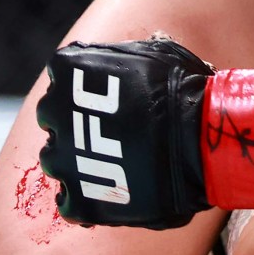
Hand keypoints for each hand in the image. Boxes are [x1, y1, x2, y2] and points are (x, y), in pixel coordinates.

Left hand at [34, 38, 211, 228]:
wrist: (200, 139)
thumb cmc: (183, 89)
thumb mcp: (153, 52)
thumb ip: (123, 58)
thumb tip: (127, 55)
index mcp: (68, 70)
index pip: (60, 79)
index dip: (85, 91)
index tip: (106, 100)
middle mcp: (54, 112)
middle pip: (53, 119)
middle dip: (76, 124)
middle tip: (109, 130)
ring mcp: (62, 158)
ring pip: (55, 160)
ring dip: (76, 161)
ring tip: (111, 162)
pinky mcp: (78, 198)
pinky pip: (67, 201)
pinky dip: (84, 199)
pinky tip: (109, 192)